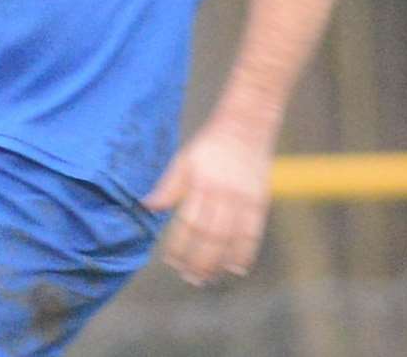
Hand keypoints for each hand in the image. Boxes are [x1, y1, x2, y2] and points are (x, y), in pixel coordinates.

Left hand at [143, 121, 275, 284]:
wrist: (246, 128)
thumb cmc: (209, 146)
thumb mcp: (183, 160)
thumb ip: (168, 186)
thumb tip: (146, 206)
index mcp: (200, 183)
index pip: (188, 222)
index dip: (179, 245)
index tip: (170, 261)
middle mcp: (223, 194)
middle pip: (211, 236)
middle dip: (199, 261)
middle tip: (189, 278)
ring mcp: (244, 200)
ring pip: (231, 239)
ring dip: (219, 262)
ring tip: (208, 278)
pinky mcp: (260, 202)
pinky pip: (254, 233)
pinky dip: (245, 252)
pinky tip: (236, 267)